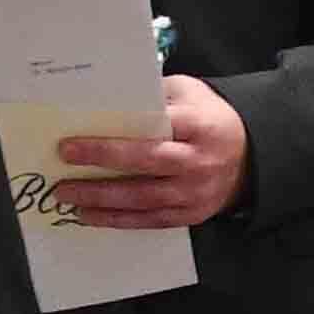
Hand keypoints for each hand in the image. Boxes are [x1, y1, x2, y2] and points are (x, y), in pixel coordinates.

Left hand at [51, 71, 248, 231]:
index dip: (113, 136)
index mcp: (198, 125)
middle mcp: (198, 161)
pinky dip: (118, 220)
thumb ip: (154, 95)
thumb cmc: (208, 118)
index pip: (153, 128)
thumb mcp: (190, 93)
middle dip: (102, 162)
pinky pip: (150, 220)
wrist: (251, 157)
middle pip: (146, 163)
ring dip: (102, 199)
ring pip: (143, 198)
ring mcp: (195, 192)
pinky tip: (90, 217)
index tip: (74, 140)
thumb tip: (107, 99)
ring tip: (67, 195)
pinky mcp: (191, 214)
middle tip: (63, 162)